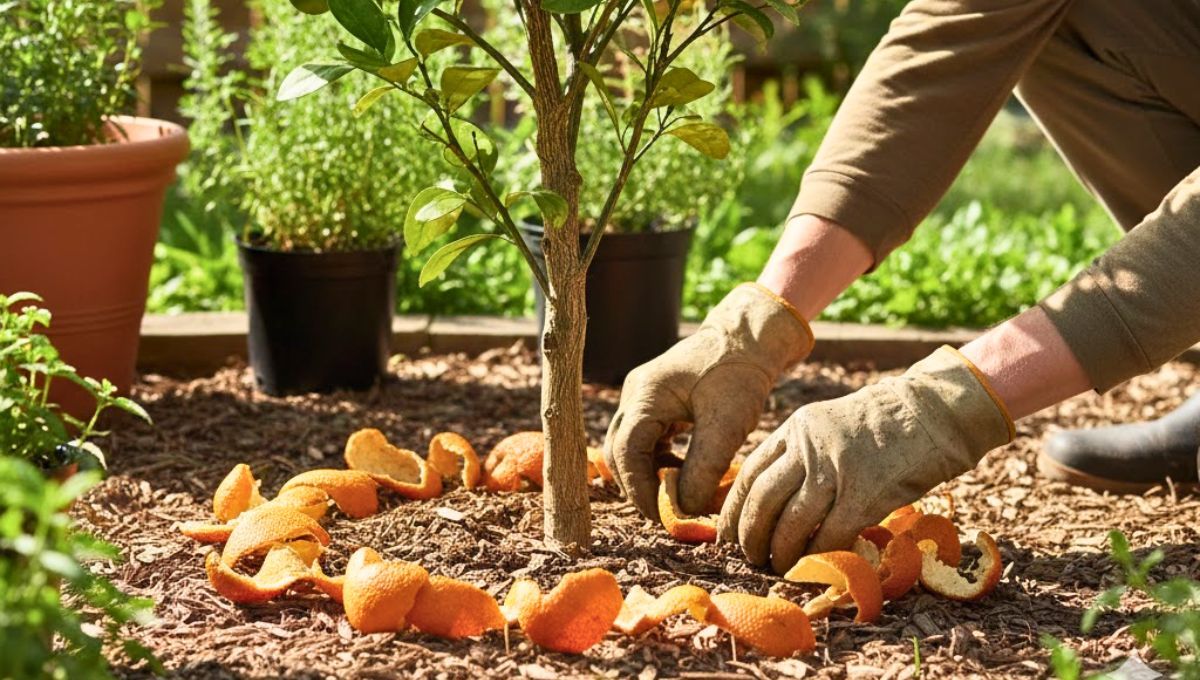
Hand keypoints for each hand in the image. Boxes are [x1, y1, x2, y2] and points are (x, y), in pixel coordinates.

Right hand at [604, 283, 812, 518]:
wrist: (750, 338)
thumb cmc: (740, 375)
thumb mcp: (727, 425)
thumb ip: (704, 469)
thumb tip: (683, 508)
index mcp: (646, 395)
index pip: (626, 453)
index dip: (640, 489)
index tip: (664, 514)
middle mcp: (636, 393)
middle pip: (618, 451)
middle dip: (639, 485)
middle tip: (667, 511)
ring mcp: (642, 395)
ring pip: (628, 446)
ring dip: (647, 473)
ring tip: (677, 493)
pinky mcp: (655, 399)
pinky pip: (643, 437)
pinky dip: (656, 460)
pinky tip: (681, 471)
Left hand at [718, 346, 1014, 573]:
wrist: (933, 410)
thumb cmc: (885, 422)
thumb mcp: (829, 425)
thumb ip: (801, 453)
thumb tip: (776, 498)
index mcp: (796, 429)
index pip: (749, 473)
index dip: (733, 509)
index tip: (728, 533)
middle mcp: (809, 448)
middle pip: (763, 500)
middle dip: (750, 535)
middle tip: (750, 557)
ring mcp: (837, 470)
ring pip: (791, 522)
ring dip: (780, 552)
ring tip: (779, 566)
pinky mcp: (867, 494)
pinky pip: (831, 535)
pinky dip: (819, 556)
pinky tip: (817, 565)